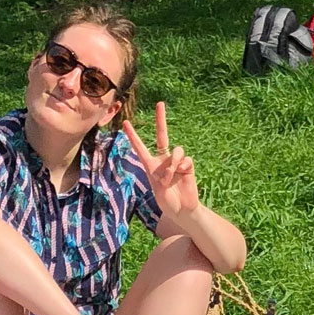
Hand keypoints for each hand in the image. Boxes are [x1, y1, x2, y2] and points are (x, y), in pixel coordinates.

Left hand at [121, 102, 200, 222]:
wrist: (183, 210)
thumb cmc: (167, 203)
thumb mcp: (159, 191)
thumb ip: (164, 176)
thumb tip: (174, 164)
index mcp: (151, 166)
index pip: (140, 148)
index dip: (133, 136)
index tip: (125, 123)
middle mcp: (163, 160)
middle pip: (162, 135)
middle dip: (161, 119)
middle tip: (160, 103)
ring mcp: (176, 162)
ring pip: (177, 150)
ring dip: (174, 162)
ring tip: (173, 174)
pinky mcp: (188, 166)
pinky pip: (186, 159)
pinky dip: (183, 166)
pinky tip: (182, 173)